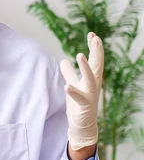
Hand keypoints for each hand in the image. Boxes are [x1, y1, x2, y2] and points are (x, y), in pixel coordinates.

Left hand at [59, 32, 103, 151]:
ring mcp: (90, 95)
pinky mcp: (84, 106)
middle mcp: (93, 85)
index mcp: (91, 78)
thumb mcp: (72, 84)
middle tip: (95, 38)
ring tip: (79, 55)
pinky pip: (79, 97)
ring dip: (85, 67)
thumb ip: (69, 73)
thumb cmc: (79, 104)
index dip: (93, 47)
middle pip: (96, 65)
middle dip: (96, 51)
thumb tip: (63, 61)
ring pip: (90, 79)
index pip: (94, 60)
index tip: (92, 34)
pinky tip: (67, 86)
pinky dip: (73, 91)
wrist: (82, 124)